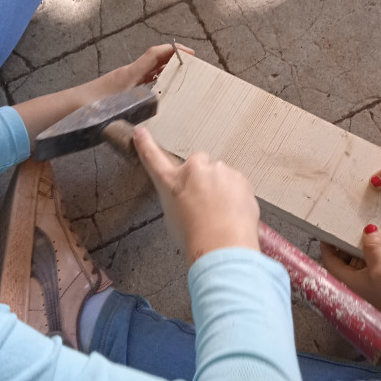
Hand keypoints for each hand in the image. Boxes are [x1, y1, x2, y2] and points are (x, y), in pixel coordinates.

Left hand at [75, 43, 192, 106]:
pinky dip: (156, 80)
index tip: (190, 54)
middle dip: (174, 60)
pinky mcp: (122, 88)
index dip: (174, 51)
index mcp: (130, 73)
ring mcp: (125, 80)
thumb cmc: (90, 106)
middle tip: (192, 67)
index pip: (155, 55)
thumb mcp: (118, 105)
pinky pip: (144, 80)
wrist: (69, 107)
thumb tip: (159, 102)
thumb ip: (138, 102)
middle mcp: (129, 73)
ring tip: (182, 77)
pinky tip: (162, 90)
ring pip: (150, 70)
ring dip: (166, 70)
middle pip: (155, 60)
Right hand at [134, 127, 259, 265]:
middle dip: (202, 177)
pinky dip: (236, 196)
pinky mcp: (240, 178)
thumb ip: (180, 200)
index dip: (146, 144)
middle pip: (199, 164)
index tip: (140, 133)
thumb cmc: (195, 238)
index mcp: (171, 181)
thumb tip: (190, 200)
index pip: (154, 158)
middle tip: (205, 202)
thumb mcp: (174, 219)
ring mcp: (220, 172)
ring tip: (220, 215)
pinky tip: (232, 215)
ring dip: (221, 188)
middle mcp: (195, 170)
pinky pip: (237, 185)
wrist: (222, 246)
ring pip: (221, 175)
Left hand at [320, 226, 380, 318]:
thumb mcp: (380, 267)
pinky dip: (373, 252)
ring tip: (367, 231)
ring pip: (357, 259)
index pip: (329, 259)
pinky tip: (380, 243)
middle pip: (343, 258)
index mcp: (346, 280)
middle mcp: (353, 282)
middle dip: (346, 243)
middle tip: (351, 226)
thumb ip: (373, 247)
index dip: (327, 244)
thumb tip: (369, 229)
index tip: (329, 230)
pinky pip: (370, 262)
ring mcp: (365, 282)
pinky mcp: (378, 281)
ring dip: (361, 247)